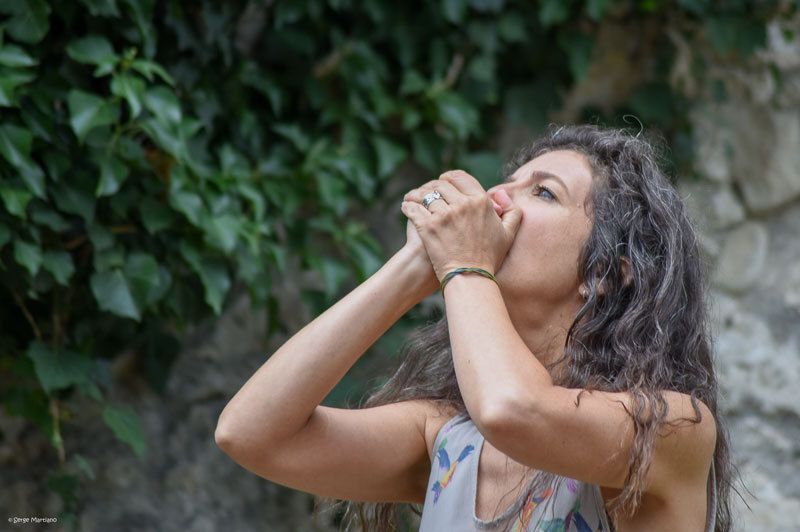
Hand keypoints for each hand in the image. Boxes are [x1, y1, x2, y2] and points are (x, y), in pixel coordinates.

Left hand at [400, 170, 521, 282]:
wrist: (470, 278)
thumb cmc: (489, 258)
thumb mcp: (508, 234)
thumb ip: (512, 211)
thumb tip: (500, 193)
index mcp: (481, 201)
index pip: (460, 177)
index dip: (449, 177)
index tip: (443, 181)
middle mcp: (463, 204)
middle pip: (441, 184)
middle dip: (432, 186)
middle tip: (426, 192)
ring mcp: (445, 215)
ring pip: (425, 194)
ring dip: (417, 195)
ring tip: (412, 198)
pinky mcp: (429, 226)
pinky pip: (413, 208)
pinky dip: (407, 206)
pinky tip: (406, 208)